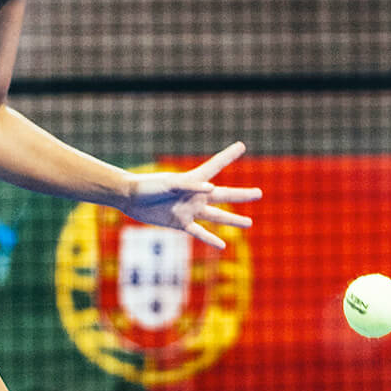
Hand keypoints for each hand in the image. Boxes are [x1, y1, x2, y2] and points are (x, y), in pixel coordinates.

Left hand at [121, 141, 261, 250]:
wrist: (130, 198)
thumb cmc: (148, 186)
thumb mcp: (169, 183)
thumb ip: (189, 185)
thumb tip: (212, 189)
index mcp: (193, 179)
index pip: (215, 165)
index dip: (228, 155)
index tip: (241, 145)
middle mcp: (196, 195)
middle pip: (224, 195)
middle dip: (242, 195)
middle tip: (259, 193)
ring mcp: (189, 209)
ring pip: (217, 216)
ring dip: (233, 219)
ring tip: (249, 223)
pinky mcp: (180, 223)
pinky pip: (199, 232)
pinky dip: (210, 238)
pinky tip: (223, 246)